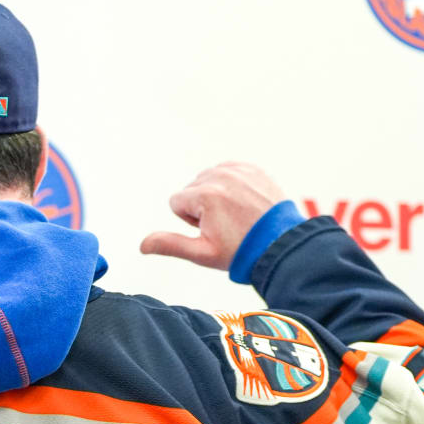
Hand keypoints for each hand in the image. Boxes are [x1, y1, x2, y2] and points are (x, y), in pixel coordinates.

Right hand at [139, 162, 286, 271]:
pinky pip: (228, 171)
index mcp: (205, 195)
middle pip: (192, 189)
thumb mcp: (202, 253)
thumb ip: (170, 244)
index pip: (176, 202)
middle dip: (202, 207)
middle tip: (226, 225)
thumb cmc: (241, 251)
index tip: (212, 231)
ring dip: (216, 195)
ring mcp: (239, 170)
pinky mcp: (253, 169)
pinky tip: (243, 204)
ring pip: (209, 179)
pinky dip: (232, 185)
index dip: (190, 221)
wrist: (282, 245)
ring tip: (236, 215)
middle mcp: (220, 176)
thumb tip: (142, 245)